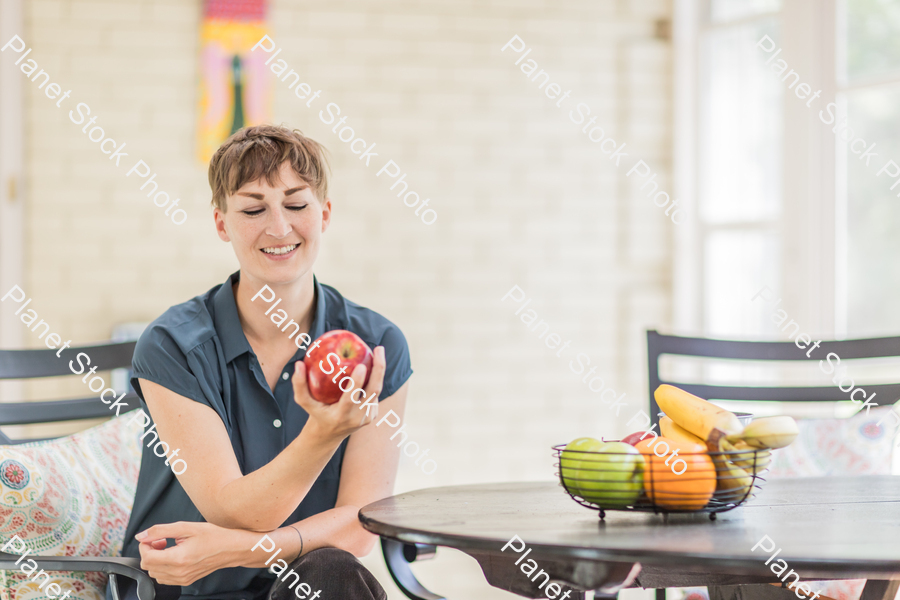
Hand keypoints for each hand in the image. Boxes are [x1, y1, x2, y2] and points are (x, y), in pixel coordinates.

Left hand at [136, 521, 254, 585]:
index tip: (153, 537)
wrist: (231, 548)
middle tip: (162, 540)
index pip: (147, 558)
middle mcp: (179, 572)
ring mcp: (182, 579)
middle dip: (150, 551)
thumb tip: (142, 535)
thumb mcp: (186, 527)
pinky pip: (165, 578)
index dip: (145, 545)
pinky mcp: (186, 581)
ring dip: (156, 560)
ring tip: (169, 548)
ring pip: (155, 573)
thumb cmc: (214, 536)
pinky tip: (174, 556)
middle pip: (148, 567)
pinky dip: (164, 567)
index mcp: (178, 558)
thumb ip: (161, 530)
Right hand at [292, 346, 386, 442]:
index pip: (351, 398)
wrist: (329, 435)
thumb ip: (299, 384)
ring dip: (378, 370)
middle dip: (379, 369)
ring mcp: (367, 417)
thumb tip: (298, 363)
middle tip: (378, 349)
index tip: (361, 365)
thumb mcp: (304, 402)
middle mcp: (357, 418)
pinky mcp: (372, 415)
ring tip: (377, 351)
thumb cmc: (315, 413)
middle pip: (373, 391)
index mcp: (340, 415)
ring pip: (377, 390)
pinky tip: (373, 364)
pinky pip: (375, 393)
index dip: (357, 382)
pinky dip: (375, 378)